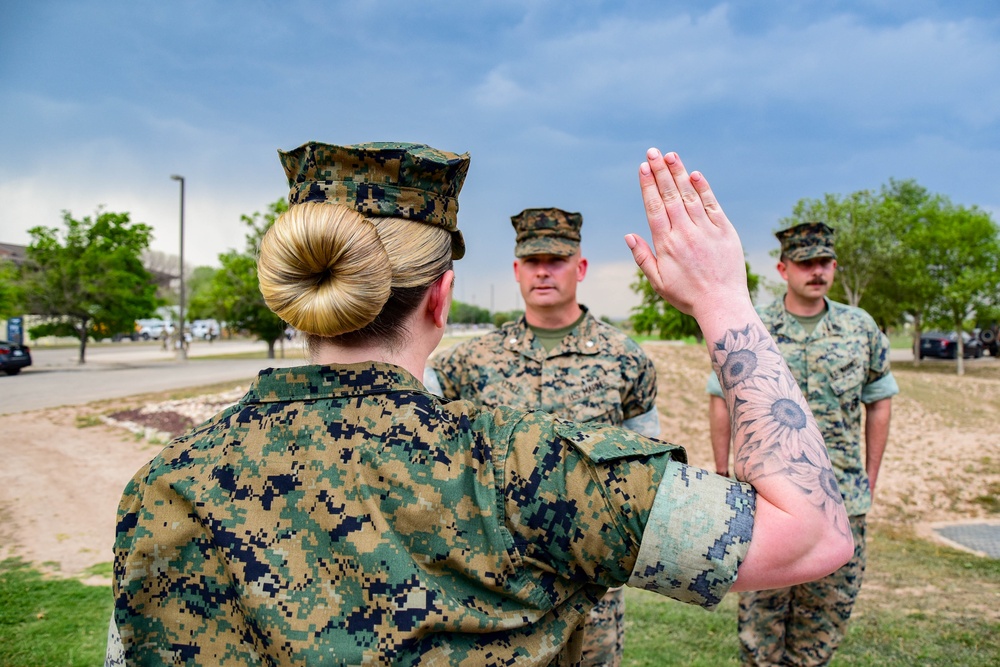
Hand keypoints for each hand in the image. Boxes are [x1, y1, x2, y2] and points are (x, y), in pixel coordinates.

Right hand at [625, 149, 749, 320]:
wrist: (722, 304)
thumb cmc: (688, 296)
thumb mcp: (658, 282)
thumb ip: (642, 257)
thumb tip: (628, 235)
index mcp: (666, 244)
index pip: (654, 207)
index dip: (648, 185)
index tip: (642, 168)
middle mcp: (685, 233)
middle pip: (670, 195)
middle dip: (660, 171)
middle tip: (652, 152)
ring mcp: (706, 230)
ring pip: (690, 195)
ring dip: (679, 173)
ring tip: (671, 155)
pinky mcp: (725, 231)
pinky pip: (712, 204)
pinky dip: (703, 188)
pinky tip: (695, 174)